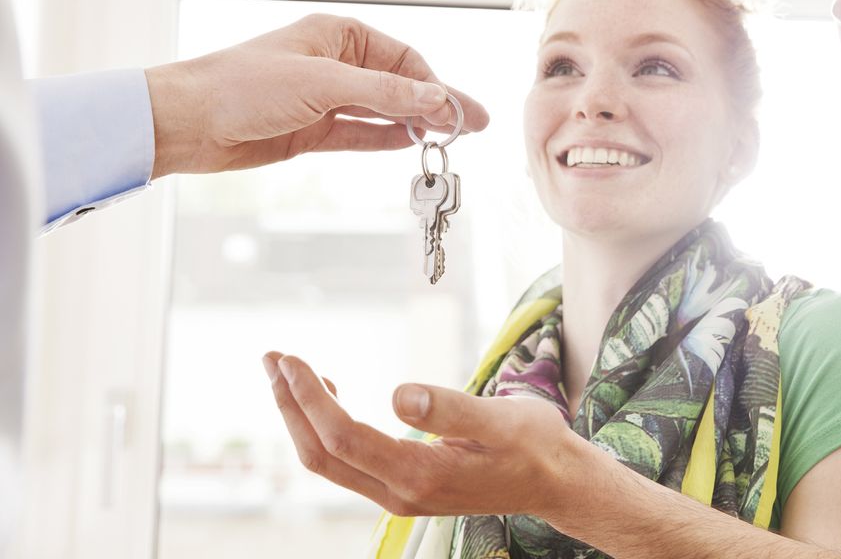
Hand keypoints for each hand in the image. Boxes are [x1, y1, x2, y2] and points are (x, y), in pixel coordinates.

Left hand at [145, 14, 488, 177]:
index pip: (402, 59)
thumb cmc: (243, 86)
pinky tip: (413, 145)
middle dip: (436, 105)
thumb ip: (384, 94)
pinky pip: (361, 134)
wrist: (188, 123)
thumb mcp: (323, 84)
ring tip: (453, 141)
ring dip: (416, 125)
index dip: (434, 85)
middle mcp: (334, 64)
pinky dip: (387, 140)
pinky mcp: (310, 131)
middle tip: (476, 126)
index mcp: (336, 35)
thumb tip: (436, 99)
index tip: (458, 111)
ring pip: (383, 112)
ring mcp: (323, 99)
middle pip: (399, 85)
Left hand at [262, 351, 593, 519]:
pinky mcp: (403, 486)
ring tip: (287, 372)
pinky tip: (328, 395)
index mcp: (420, 476)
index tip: (292, 361)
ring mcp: (398, 494)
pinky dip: (324, 426)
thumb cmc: (535, 446)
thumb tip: (398, 394)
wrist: (556, 483)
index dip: (310, 400)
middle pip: (321, 454)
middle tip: (273, 358)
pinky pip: (347, 460)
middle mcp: (400, 493)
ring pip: (329, 460)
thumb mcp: (501, 419)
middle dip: (290, 406)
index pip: (344, 438)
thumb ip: (450, 408)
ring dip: (301, 416)